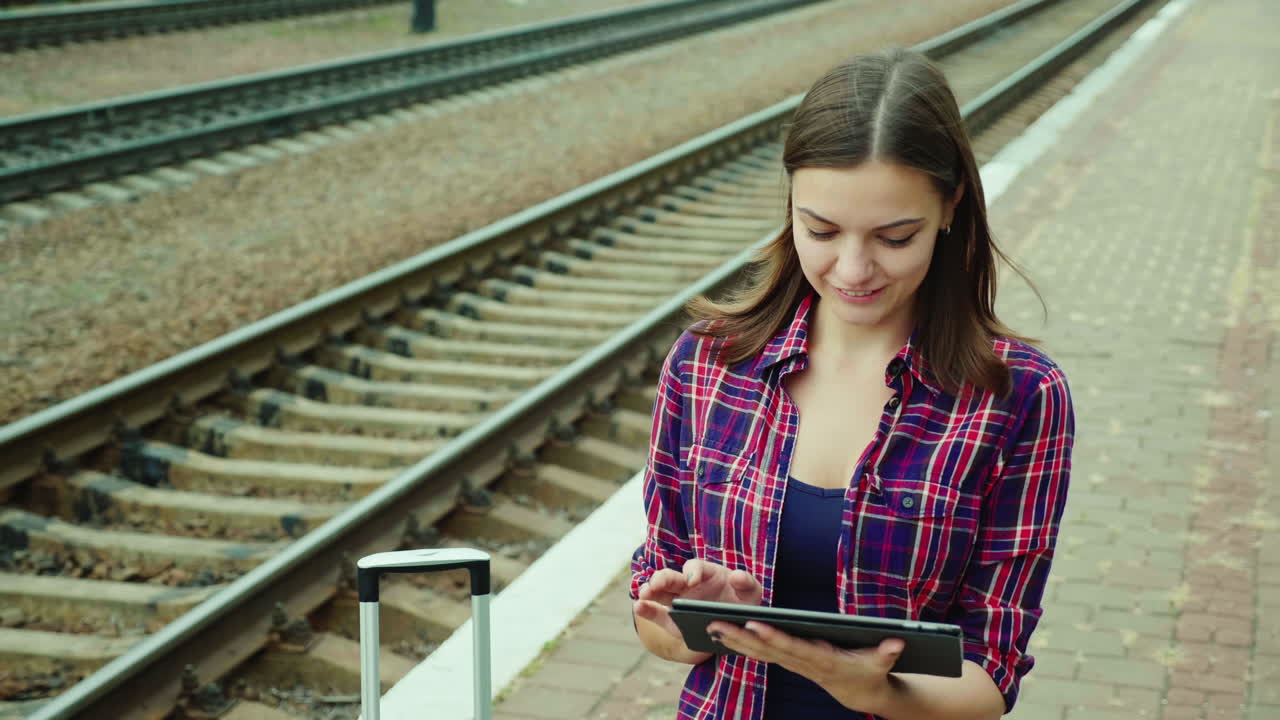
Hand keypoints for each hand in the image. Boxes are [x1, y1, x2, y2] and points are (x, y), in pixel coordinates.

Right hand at [634, 558, 762, 648]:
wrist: (735, 625)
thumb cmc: (743, 602)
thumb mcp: (751, 592)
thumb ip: (746, 582)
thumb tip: (736, 575)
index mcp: (705, 573)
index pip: (695, 567)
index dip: (693, 572)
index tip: (693, 581)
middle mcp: (687, 584)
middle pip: (671, 577)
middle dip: (662, 578)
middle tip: (657, 583)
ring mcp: (677, 601)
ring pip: (659, 592)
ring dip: (649, 591)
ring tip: (644, 594)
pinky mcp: (671, 620)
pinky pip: (656, 614)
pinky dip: (646, 610)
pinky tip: (639, 607)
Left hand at [707, 620, 904, 714]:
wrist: (862, 693)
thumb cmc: (871, 673)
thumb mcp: (881, 664)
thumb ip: (887, 653)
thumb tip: (897, 642)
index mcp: (821, 660)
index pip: (792, 647)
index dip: (772, 636)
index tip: (753, 623)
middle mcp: (802, 662)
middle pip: (767, 649)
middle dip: (741, 637)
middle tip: (715, 623)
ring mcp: (794, 663)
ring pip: (760, 652)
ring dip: (735, 640)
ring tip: (711, 626)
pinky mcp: (790, 661)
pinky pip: (762, 653)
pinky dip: (743, 644)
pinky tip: (724, 635)